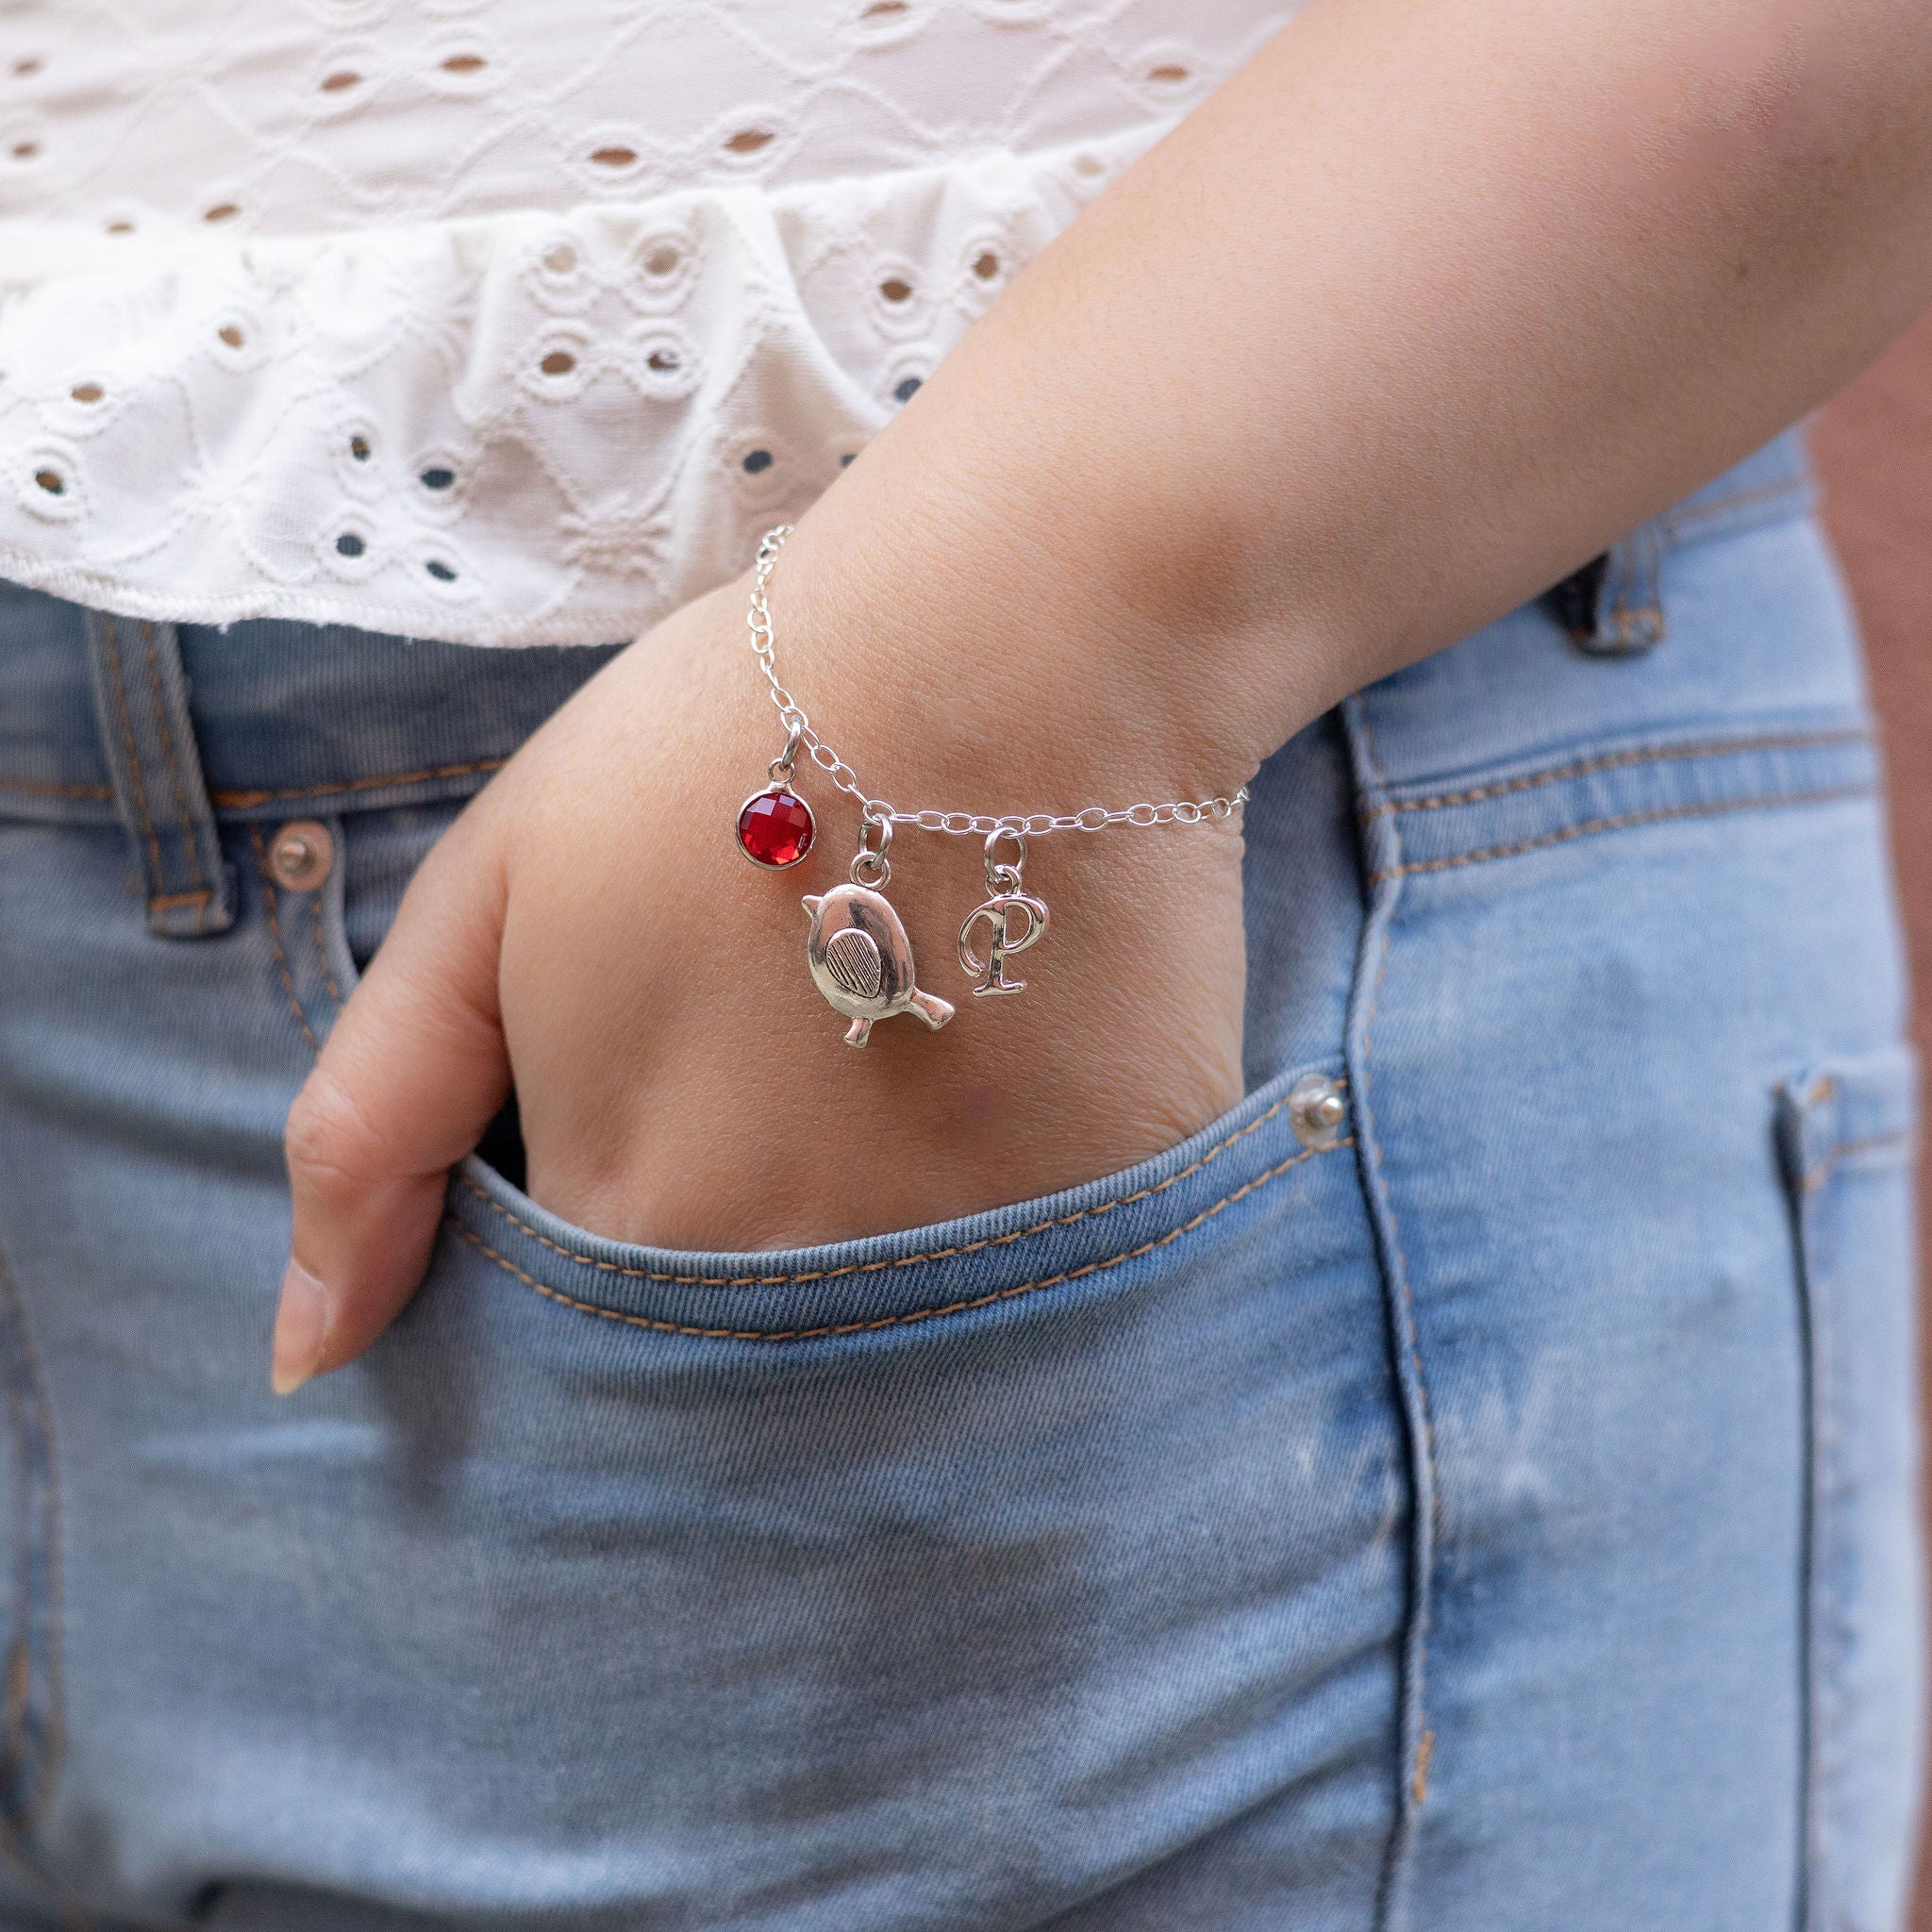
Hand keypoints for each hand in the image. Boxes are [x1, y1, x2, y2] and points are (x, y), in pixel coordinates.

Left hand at [272, 570, 1247, 1391]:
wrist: (1003, 641)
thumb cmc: (720, 744)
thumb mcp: (488, 899)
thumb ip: (374, 1133)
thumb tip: (308, 1358)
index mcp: (634, 1214)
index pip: (578, 1359)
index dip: (610, 1245)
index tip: (661, 1125)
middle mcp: (804, 1278)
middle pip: (744, 1363)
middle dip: (746, 1252)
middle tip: (790, 1081)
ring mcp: (979, 1257)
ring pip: (898, 1328)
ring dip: (881, 1224)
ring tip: (898, 1061)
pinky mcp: (1118, 1205)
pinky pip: (1050, 1266)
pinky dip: (1019, 1193)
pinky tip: (1015, 1058)